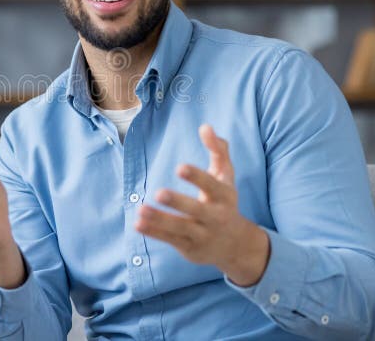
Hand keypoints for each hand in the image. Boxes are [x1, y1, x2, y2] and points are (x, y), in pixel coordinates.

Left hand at [134, 124, 269, 286]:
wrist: (236, 245)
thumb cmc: (225, 201)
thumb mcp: (226, 176)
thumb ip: (218, 150)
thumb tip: (205, 127)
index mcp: (224, 197)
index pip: (212, 186)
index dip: (197, 177)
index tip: (179, 167)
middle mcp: (215, 217)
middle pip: (196, 210)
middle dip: (178, 202)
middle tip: (159, 193)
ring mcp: (202, 234)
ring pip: (180, 228)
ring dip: (160, 220)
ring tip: (141, 210)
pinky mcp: (189, 247)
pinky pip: (170, 239)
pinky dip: (154, 233)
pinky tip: (138, 224)